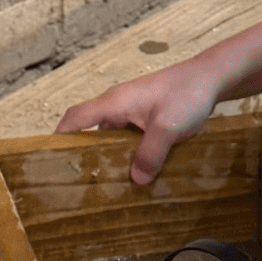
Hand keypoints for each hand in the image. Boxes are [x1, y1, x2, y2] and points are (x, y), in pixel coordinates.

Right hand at [54, 60, 223, 183]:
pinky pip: (129, 136)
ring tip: (109, 183)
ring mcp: (133, 110)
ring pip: (112, 136)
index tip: (50, 160)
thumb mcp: (167, 127)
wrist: (211, 77)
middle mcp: (118, 105)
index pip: (75, 118)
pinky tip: (137, 171)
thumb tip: (135, 179)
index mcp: (114, 103)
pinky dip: (128, 151)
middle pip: (90, 130)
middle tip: (83, 182)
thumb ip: (150, 154)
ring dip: (110, 155)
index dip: (60, 138)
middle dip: (85, 154)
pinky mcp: (147, 116)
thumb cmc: (187, 94)